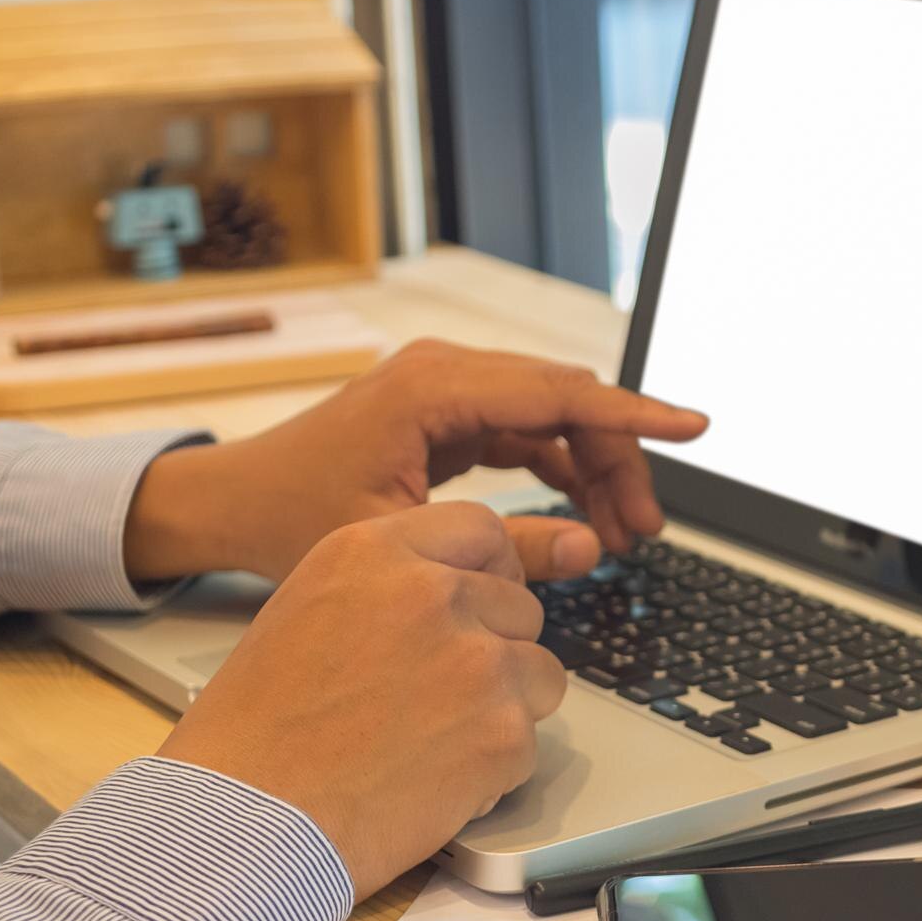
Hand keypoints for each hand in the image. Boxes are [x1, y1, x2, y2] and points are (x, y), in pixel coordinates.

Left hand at [123, 341, 707, 583]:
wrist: (228, 504)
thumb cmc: (290, 519)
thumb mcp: (406, 544)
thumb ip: (507, 545)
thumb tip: (592, 547)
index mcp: (433, 389)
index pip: (563, 393)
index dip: (636, 415)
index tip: (693, 426)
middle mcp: (446, 373)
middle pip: (570, 402)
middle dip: (621, 462)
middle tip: (646, 530)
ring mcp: (449, 390)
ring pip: (556, 417)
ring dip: (596, 470)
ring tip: (623, 534)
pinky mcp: (449, 413)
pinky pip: (529, 431)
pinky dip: (564, 469)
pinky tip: (583, 517)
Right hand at [158, 504, 564, 898]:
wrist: (247, 819)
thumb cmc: (256, 732)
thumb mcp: (307, 610)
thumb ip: (389, 586)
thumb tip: (461, 591)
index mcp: (376, 551)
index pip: (482, 530)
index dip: (493, 572)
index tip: (486, 603)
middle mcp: (434, 593)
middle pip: (521, 608)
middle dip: (496, 651)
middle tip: (437, 697)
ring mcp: (478, 660)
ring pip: (541, 673)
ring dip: (505, 709)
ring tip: (431, 742)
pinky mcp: (504, 730)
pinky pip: (530, 742)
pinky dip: (494, 769)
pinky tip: (430, 781)